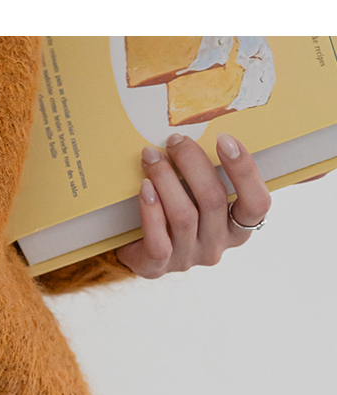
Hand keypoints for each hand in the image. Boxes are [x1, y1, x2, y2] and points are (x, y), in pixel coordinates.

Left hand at [119, 133, 270, 276]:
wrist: (137, 245)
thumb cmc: (175, 207)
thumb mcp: (198, 190)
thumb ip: (209, 171)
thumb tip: (201, 127)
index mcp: (236, 227)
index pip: (257, 204)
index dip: (244, 171)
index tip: (224, 138)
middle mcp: (216, 246)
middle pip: (214, 201)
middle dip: (192, 162)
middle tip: (175, 140)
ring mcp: (188, 258)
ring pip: (183, 215)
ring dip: (165, 177)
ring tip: (150, 155)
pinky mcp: (159, 267)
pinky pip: (158, 241)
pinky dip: (151, 210)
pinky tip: (144, 188)